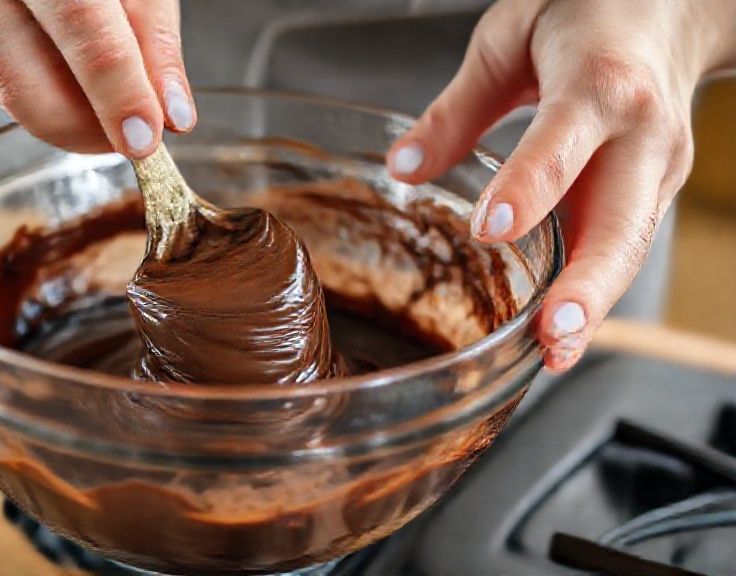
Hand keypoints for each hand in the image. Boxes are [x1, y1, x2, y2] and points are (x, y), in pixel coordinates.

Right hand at [0, 0, 194, 157]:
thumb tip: (170, 114)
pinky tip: (64, 73)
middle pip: (21, 79)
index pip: (79, 24)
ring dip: (68, 119)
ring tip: (112, 110)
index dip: (116, 90)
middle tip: (134, 140)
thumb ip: (152, 39)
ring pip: (5, 93)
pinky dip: (39, 94)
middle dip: (85, 127)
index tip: (146, 137)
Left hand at [387, 0, 735, 371]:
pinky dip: (595, 290)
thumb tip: (403, 169)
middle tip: (551, 337)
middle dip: (587, 285)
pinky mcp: (656, 191)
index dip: (529, 187)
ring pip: (629, 246)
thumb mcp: (508, 40)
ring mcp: (659, 168)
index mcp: (599, 83)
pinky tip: (562, 331)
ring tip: (554, 355)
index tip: (492, 229)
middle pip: (621, 219)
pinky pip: (623, 245)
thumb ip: (456, 110)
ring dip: (595, 305)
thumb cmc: (588, 15)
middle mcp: (642, 132)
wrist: (671, 9)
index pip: (563, 141)